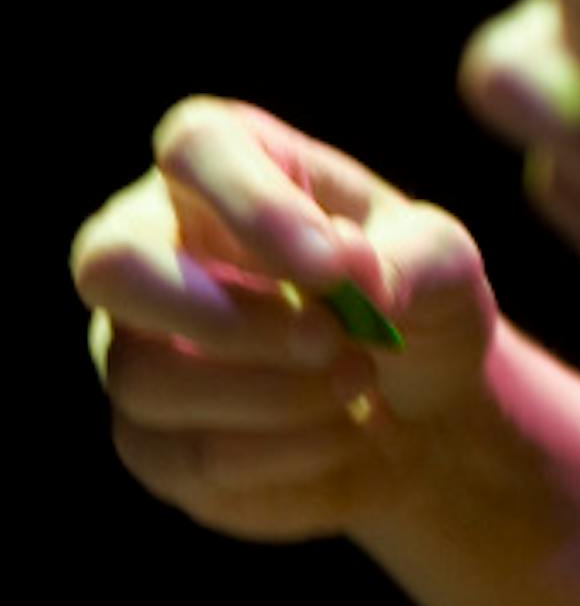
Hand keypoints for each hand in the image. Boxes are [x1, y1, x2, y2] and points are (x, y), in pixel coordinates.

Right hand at [70, 98, 496, 541]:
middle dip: (217, 314)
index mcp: (230, 159)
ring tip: (361, 380)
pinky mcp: (148, 437)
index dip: (254, 207)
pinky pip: (183, 458)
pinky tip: (340, 432)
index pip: (193, 147)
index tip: (335, 269)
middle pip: (110, 261)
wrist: (417, 404)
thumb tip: (354, 272)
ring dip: (272, 394)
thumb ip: (410, 256)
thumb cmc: (416, 295)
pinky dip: (279, 454)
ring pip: (146, 377)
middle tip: (325, 339)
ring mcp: (135, 344)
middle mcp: (158, 241)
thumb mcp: (443, 261)